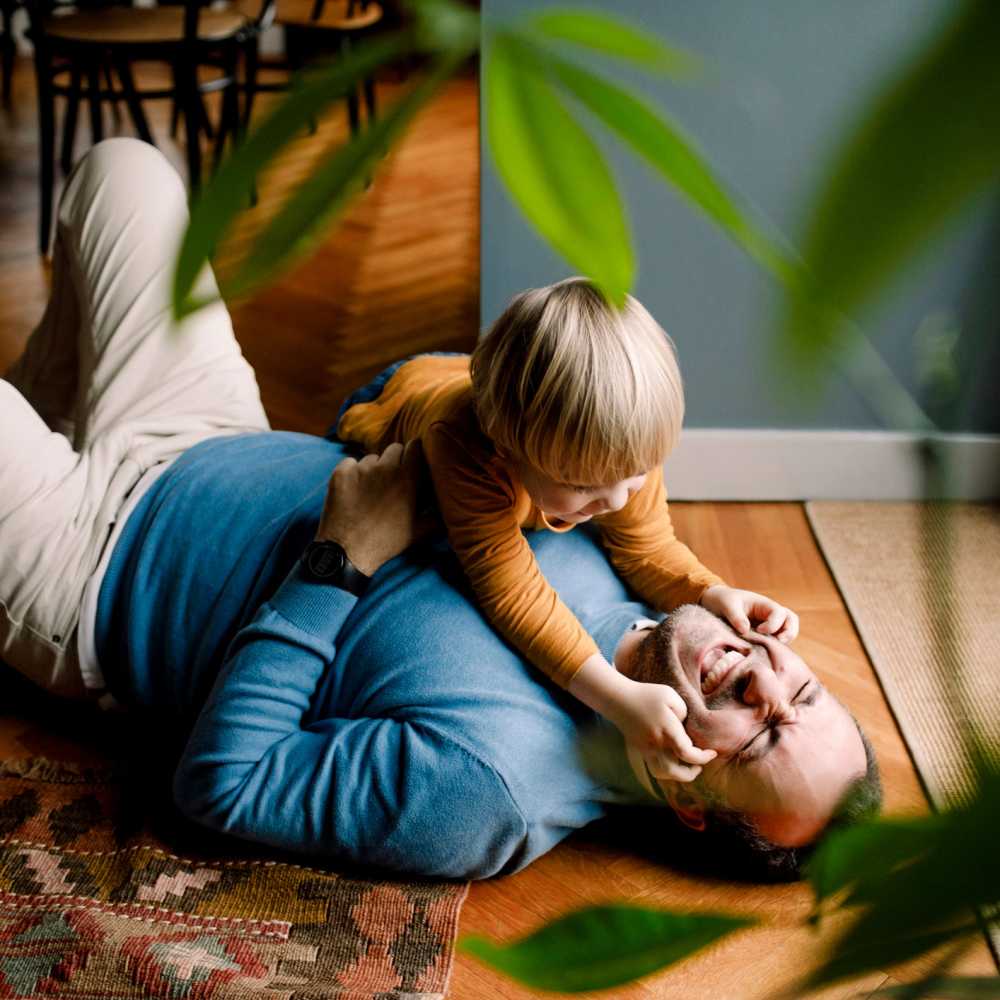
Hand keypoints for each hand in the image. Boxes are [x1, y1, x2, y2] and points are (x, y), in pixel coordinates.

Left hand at [316, 440, 433, 575]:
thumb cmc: (387, 542)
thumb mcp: (420, 532)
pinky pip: (350, 463)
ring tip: (371, 491)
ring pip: (371, 459)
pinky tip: (353, 492)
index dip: (414, 454)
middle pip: (394, 449)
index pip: (415, 446)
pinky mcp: (341, 473)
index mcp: (408, 478)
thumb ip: (438, 517)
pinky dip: (352, 474)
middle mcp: (385, 468)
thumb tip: (453, 513)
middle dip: (395, 461)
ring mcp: (361, 469)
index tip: (412, 464)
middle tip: (392, 480)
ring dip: (373, 470)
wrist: (347, 552)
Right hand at [611, 678, 716, 782]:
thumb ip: (683, 711)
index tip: (712, 752)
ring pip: (663, 774)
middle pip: (675, 772)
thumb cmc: (647, 694)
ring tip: (687, 766)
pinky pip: (654, 769)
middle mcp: (656, 744)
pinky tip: (672, 762)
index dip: (703, 757)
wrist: (618, 700)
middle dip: (692, 773)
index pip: (688, 753)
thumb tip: (685, 727)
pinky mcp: (641, 750)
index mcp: (667, 730)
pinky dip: (665, 771)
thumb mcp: (670, 695)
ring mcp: (646, 749)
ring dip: (678, 775)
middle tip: (699, 764)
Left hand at [700, 585, 798, 642]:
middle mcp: (770, 615)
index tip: (760, 631)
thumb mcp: (727, 605)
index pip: (780, 613)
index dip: (773, 624)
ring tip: (771, 651)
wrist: (715, 604)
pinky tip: (763, 655)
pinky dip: (774, 649)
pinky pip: (776, 643)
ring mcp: (769, 626)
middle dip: (789, 632)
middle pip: (791, 621)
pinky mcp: (764, 637)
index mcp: (764, 605)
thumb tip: (745, 630)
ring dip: (783, 642)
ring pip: (787, 633)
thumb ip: (736, 616)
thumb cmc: (723, 600)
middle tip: (778, 643)